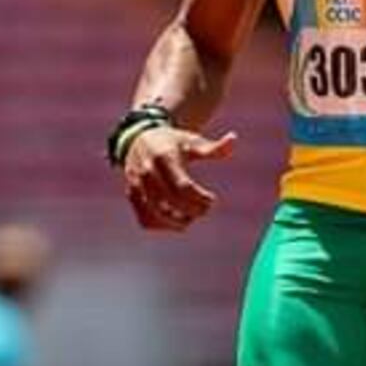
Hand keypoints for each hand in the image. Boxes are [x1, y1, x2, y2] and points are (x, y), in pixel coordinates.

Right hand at [121, 126, 236, 231]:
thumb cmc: (172, 142)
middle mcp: (146, 173)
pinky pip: (146, 220)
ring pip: (156, 215)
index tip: (211, 199)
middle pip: (170, 204)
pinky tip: (176, 220)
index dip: (200, 199)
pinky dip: (162, 226)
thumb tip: (233, 139)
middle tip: (204, 209)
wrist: (138, 139)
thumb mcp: (192, 141)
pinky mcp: (132, 196)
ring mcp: (136, 186)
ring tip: (191, 216)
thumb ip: (213, 147)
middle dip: (192, 211)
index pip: (182, 187)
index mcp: (163, 158)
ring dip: (177, 222)